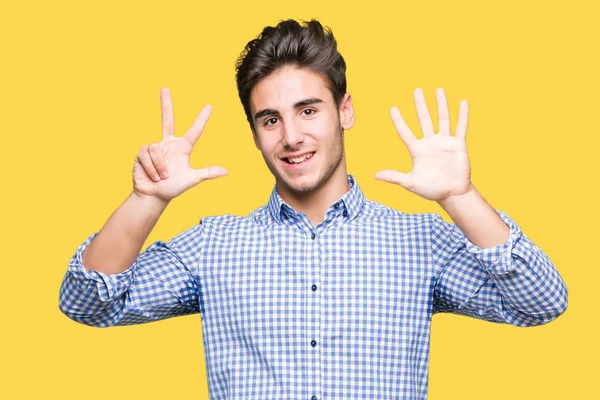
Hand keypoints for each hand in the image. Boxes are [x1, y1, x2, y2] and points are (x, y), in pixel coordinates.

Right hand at [132, 88, 227, 201]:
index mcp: (183, 148)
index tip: (209, 106)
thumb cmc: (172, 188)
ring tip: (161, 177)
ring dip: (160, 166)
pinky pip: (147, 154)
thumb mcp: (191, 179)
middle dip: (165, 104)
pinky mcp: (142, 152)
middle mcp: (168, 144)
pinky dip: (151, 167)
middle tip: (164, 88)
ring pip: (156, 149)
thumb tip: (226, 171)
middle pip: (167, 119)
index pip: (194, 130)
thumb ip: (207, 173)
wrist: (153, 195)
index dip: (201, 119)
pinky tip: (152, 175)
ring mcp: (155, 147)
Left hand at [375, 88, 472, 202]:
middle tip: (417, 90)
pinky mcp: (458, 144)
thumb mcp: (410, 183)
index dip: (399, 121)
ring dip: (441, 104)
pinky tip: (462, 102)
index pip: (405, 132)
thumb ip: (394, 177)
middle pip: (424, 119)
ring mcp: (444, 142)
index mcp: (417, 150)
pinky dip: (462, 115)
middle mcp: (430, 142)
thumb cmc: (431, 189)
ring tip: (439, 90)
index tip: (392, 108)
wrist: (452, 194)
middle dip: (420, 105)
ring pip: (442, 118)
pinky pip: (460, 127)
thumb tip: (375, 176)